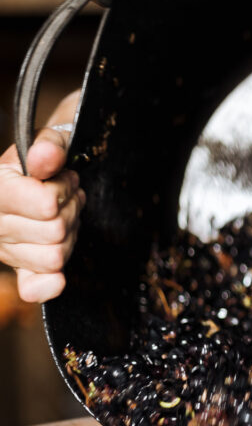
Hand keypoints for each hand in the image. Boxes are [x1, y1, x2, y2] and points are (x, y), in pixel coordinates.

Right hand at [0, 91, 84, 301]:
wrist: (48, 169)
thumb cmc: (49, 155)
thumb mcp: (51, 138)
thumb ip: (50, 146)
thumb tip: (46, 159)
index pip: (44, 205)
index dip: (61, 192)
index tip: (61, 177)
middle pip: (55, 232)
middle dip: (70, 210)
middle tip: (66, 193)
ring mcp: (6, 248)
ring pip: (55, 256)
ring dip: (70, 233)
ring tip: (63, 213)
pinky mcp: (21, 267)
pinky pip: (32, 287)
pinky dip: (47, 286)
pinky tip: (58, 280)